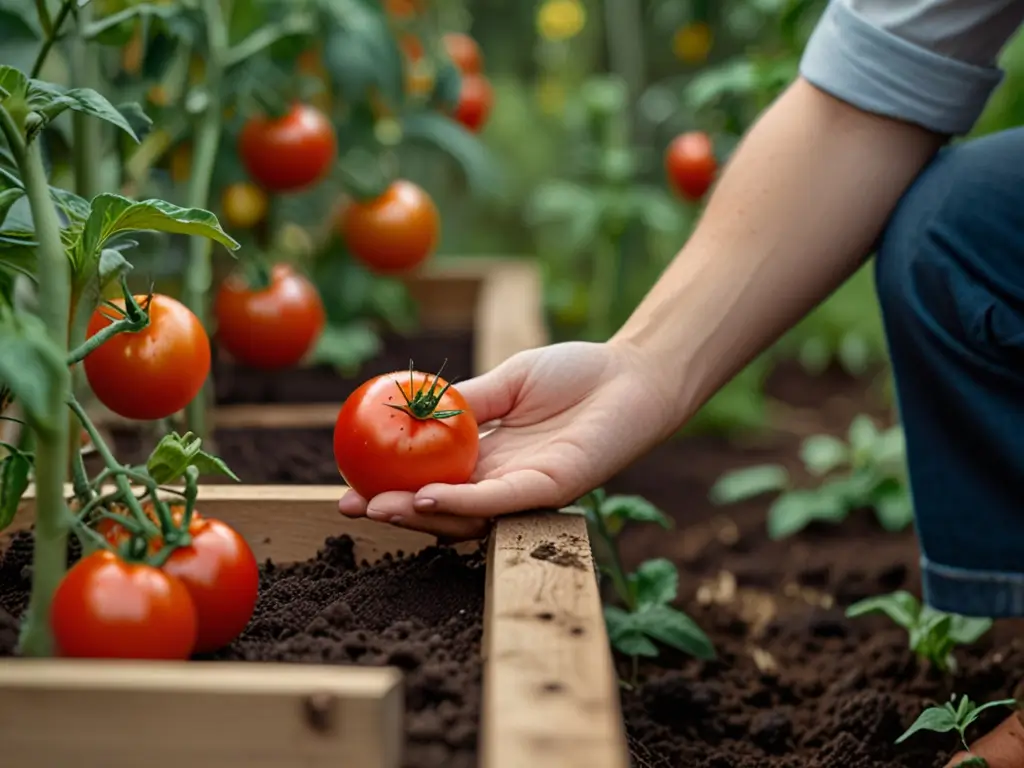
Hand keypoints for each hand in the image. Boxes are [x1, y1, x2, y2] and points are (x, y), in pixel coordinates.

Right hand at [337, 340, 679, 538]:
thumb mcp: (506, 381)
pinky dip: (464, 503)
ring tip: (378, 506)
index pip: (430, 479)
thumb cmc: (574, 373)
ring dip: (419, 514)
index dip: (389, 484)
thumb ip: (466, 400)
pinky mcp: (554, 488)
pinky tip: (426, 497)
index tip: (348, 482)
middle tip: (350, 506)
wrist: (631, 373)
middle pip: (440, 508)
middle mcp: (503, 480)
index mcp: (488, 456)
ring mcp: (527, 489)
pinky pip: (502, 501)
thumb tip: (411, 404)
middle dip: (393, 511)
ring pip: (466, 515)